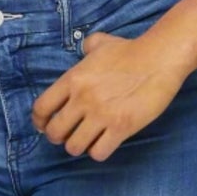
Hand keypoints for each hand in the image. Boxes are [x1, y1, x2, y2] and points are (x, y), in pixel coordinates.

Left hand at [30, 31, 187, 161]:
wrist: (157, 59)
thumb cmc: (129, 50)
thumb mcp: (98, 43)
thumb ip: (85, 48)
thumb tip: (83, 49)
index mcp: (72, 79)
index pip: (41, 107)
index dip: (39, 121)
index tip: (43, 125)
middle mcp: (82, 99)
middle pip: (55, 132)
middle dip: (57, 137)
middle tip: (66, 136)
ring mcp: (101, 115)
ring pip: (74, 146)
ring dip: (77, 146)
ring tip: (84, 141)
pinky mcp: (121, 128)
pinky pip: (99, 152)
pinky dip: (98, 151)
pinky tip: (103, 143)